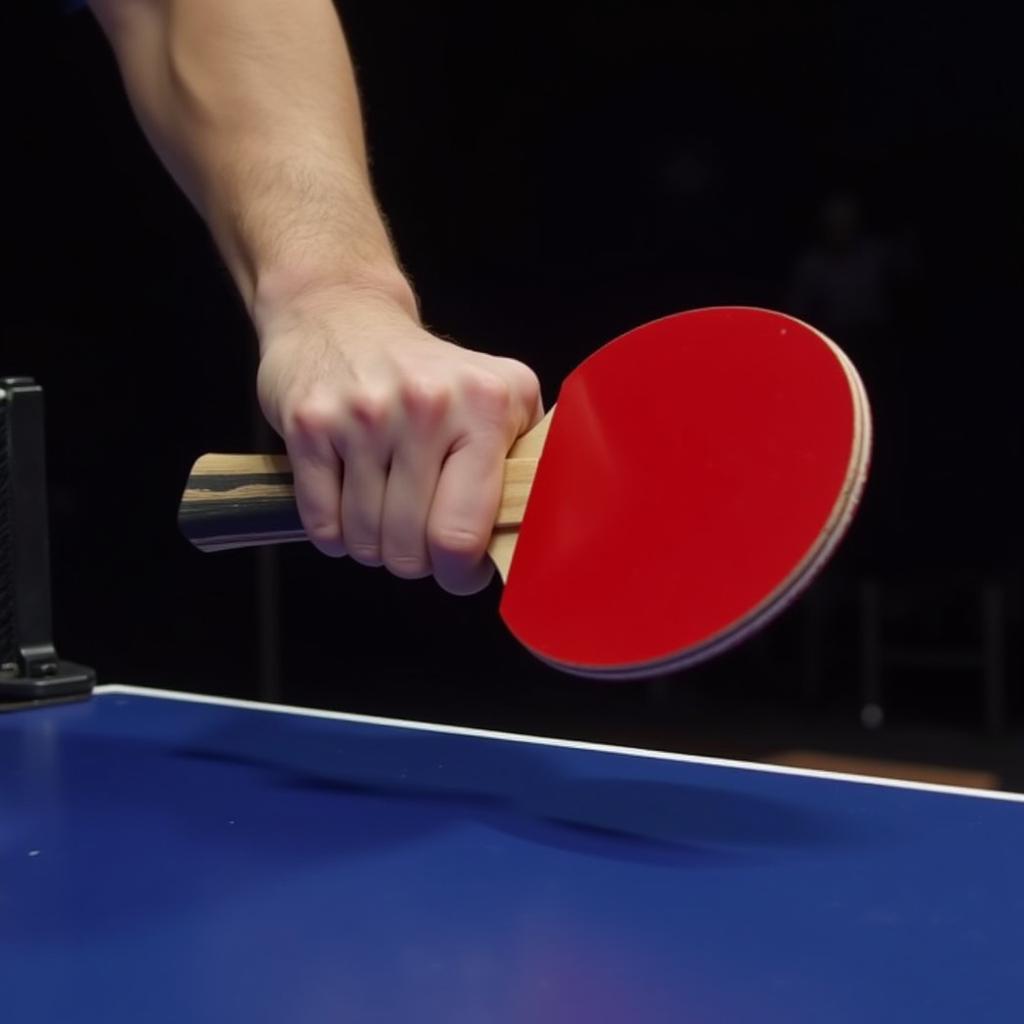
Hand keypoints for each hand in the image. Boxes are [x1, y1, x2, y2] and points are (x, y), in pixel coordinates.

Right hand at [256, 286, 542, 593]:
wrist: (341, 313)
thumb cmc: (426, 372)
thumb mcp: (497, 396)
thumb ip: (521, 462)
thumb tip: (529, 539)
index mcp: (486, 406)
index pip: (465, 533)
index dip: (461, 572)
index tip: (460, 567)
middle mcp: (427, 406)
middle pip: (412, 548)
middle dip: (415, 560)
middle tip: (417, 535)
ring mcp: (363, 414)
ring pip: (365, 541)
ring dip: (373, 545)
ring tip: (384, 510)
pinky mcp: (310, 424)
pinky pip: (322, 524)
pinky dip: (334, 532)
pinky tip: (348, 501)